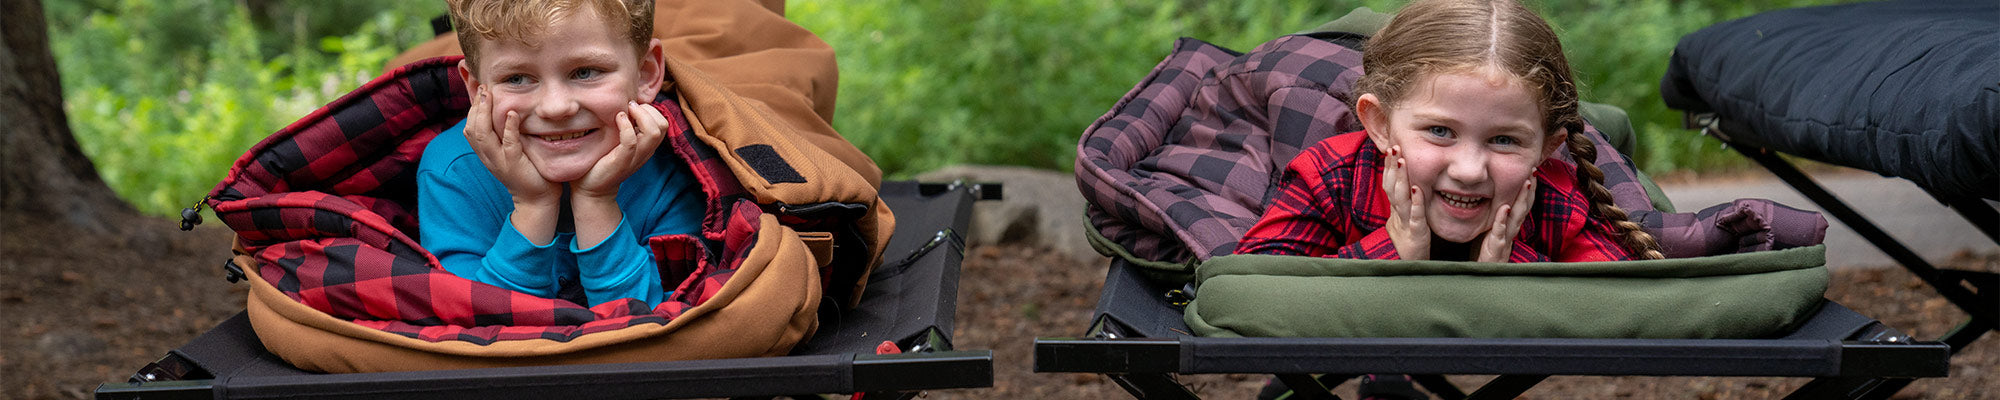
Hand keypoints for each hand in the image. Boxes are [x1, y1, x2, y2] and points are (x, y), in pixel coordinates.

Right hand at [466, 88, 560, 206]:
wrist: (536, 200)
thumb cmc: (527, 172)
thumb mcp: (511, 151)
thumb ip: (505, 135)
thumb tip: (507, 112)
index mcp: (486, 153)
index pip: (470, 128)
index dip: (473, 108)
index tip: (479, 90)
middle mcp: (488, 156)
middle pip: (472, 129)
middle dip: (476, 106)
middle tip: (483, 88)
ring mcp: (499, 161)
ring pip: (482, 135)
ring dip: (485, 113)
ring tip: (490, 95)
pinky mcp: (514, 164)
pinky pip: (508, 143)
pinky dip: (508, 127)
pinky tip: (511, 114)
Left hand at [574, 101, 668, 199]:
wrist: (592, 188)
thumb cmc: (601, 160)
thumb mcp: (618, 140)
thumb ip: (626, 126)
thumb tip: (625, 102)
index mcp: (647, 146)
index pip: (663, 122)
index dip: (651, 109)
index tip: (632, 106)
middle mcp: (645, 151)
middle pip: (663, 125)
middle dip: (648, 110)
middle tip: (629, 107)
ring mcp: (635, 157)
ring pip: (653, 132)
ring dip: (640, 116)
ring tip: (625, 111)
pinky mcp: (622, 161)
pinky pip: (631, 141)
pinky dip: (625, 126)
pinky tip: (617, 119)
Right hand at [1381, 145, 1430, 259]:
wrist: (1405, 262)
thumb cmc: (1407, 236)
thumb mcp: (1404, 214)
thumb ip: (1403, 196)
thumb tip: (1403, 177)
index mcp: (1396, 205)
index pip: (1389, 181)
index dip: (1389, 165)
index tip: (1391, 147)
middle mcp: (1399, 210)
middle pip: (1392, 185)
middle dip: (1392, 166)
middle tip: (1394, 148)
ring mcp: (1406, 220)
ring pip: (1400, 198)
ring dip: (1401, 179)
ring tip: (1402, 162)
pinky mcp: (1416, 231)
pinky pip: (1415, 216)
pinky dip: (1416, 202)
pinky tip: (1417, 190)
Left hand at [1476, 179, 1535, 262]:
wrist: (1485, 275)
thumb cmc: (1489, 253)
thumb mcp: (1495, 232)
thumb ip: (1499, 218)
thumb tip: (1500, 202)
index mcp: (1511, 226)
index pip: (1522, 205)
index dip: (1528, 189)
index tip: (1532, 172)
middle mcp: (1511, 231)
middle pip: (1524, 207)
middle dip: (1529, 189)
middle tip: (1533, 171)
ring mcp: (1505, 238)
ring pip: (1516, 216)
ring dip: (1521, 199)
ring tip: (1526, 183)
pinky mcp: (1496, 246)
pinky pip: (1499, 231)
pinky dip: (1502, 219)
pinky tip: (1504, 208)